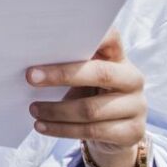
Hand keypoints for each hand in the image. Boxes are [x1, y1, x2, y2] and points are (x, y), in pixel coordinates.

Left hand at [27, 29, 146, 166]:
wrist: (115, 132)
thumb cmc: (90, 94)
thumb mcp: (83, 77)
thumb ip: (69, 64)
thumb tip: (30, 65)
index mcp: (119, 57)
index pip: (111, 37)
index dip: (94, 34)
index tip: (61, 34)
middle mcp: (133, 79)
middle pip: (99, 73)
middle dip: (61, 75)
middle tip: (30, 77)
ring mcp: (137, 106)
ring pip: (91, 110)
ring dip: (56, 110)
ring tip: (33, 109)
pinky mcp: (133, 132)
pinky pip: (92, 131)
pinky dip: (62, 130)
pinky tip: (42, 126)